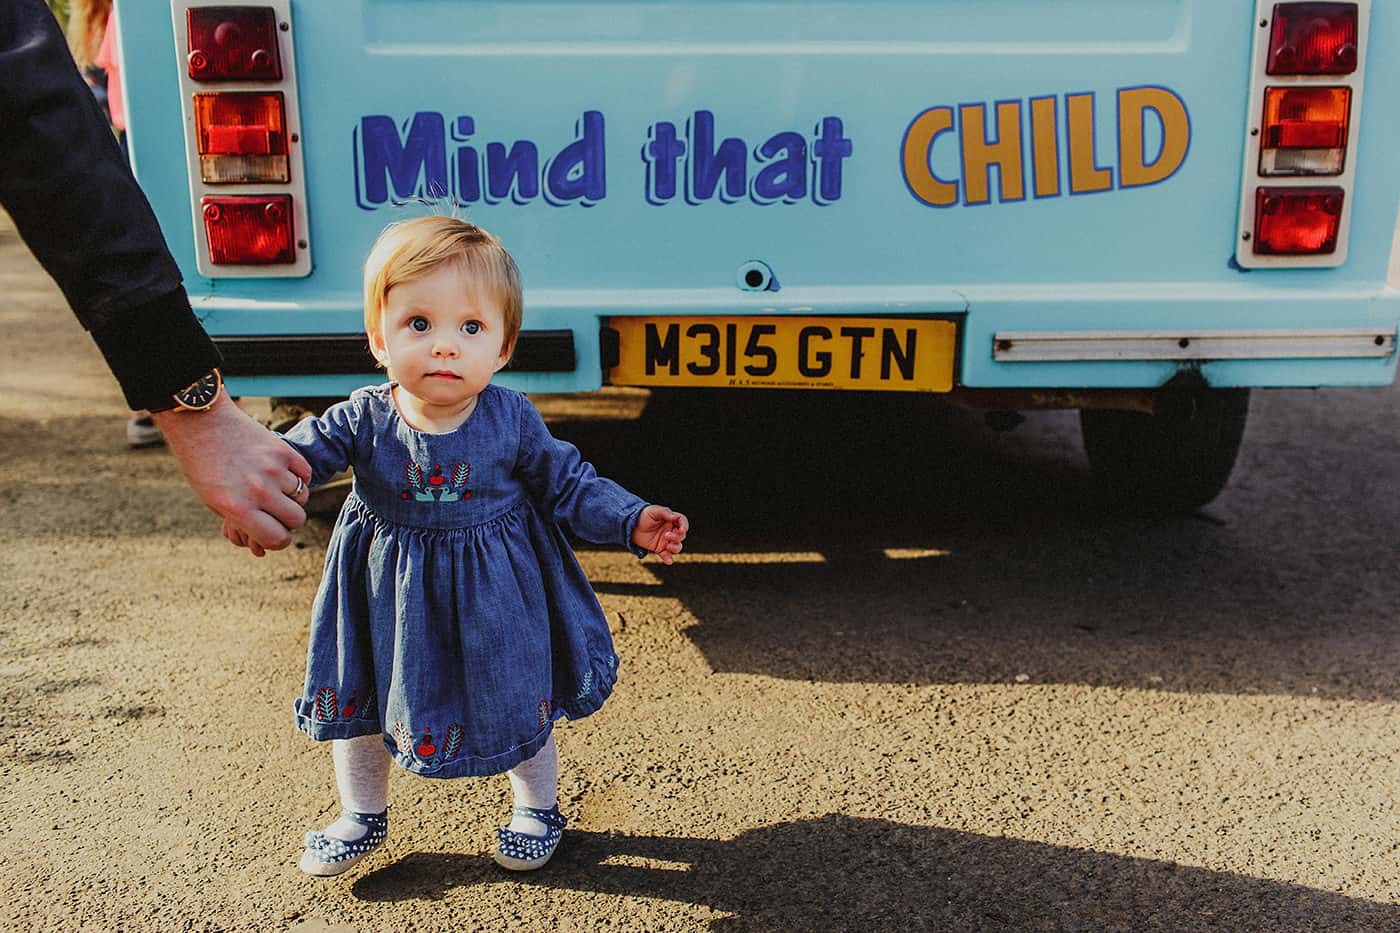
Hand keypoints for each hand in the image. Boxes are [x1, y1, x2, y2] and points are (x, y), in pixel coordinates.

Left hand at [154, 391, 311, 553]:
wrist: (200, 423)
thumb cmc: (203, 466)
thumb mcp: (214, 501)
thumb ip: (242, 523)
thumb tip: (263, 548)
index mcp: (238, 509)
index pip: (277, 539)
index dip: (279, 540)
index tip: (275, 534)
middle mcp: (258, 491)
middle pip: (296, 519)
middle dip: (289, 520)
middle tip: (277, 512)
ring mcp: (273, 469)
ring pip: (302, 496)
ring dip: (292, 496)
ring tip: (276, 487)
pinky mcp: (282, 450)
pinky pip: (305, 473)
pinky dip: (298, 477)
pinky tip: (284, 473)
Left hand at [632, 505, 687, 564]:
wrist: (632, 525)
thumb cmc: (644, 515)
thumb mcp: (654, 510)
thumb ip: (665, 512)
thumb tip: (675, 517)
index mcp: (671, 520)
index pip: (683, 522)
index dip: (684, 526)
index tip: (681, 529)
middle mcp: (671, 531)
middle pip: (681, 536)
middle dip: (677, 537)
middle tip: (666, 535)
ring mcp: (666, 541)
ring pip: (677, 547)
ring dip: (676, 548)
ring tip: (668, 546)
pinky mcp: (659, 549)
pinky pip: (666, 555)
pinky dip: (668, 558)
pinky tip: (669, 561)